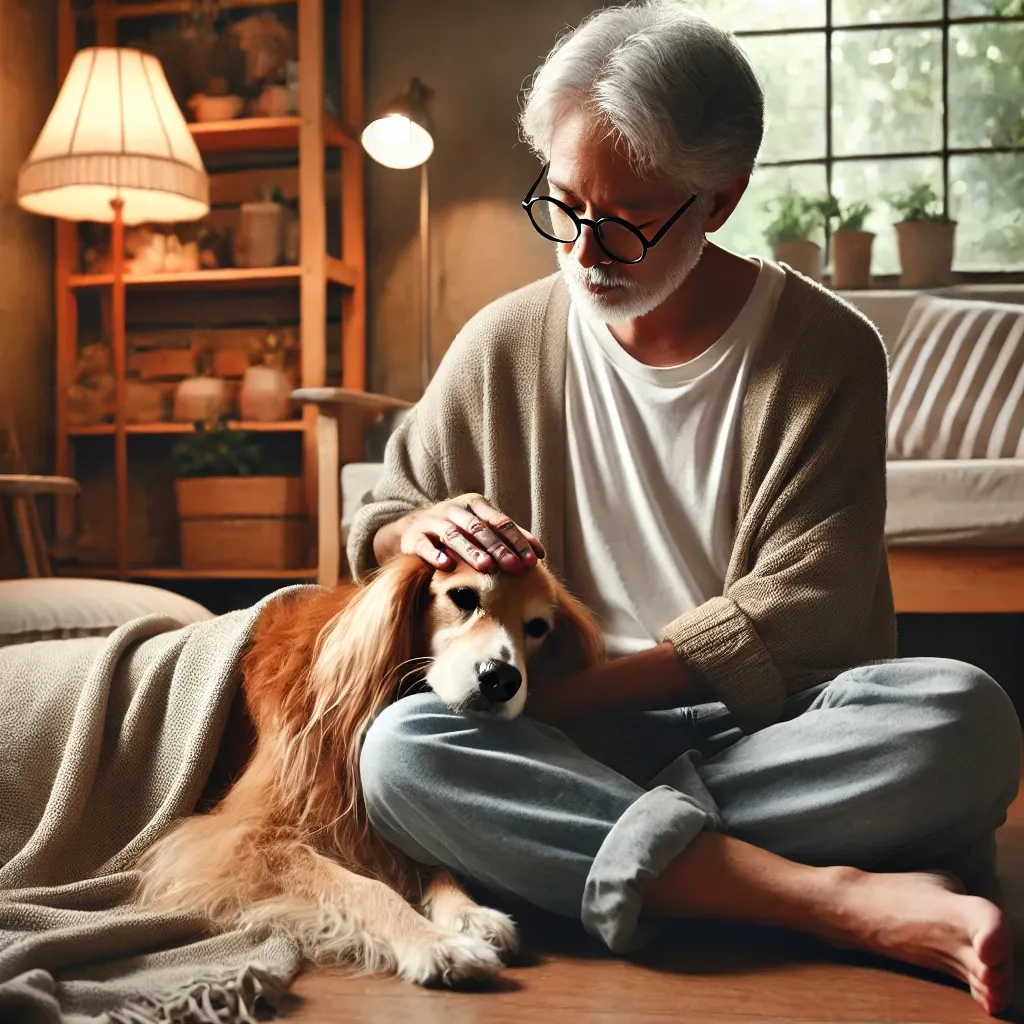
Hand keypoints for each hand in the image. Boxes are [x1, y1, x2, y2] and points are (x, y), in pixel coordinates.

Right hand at [377, 493, 545, 573]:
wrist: (414, 529)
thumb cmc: (458, 530)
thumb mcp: (482, 528)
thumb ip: (509, 536)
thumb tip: (540, 552)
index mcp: (474, 504)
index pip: (500, 522)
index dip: (518, 541)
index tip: (532, 561)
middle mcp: (454, 510)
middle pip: (480, 529)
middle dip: (499, 549)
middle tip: (514, 568)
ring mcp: (432, 521)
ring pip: (454, 535)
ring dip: (471, 551)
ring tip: (486, 567)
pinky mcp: (414, 536)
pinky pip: (425, 545)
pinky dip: (435, 554)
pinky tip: (447, 565)